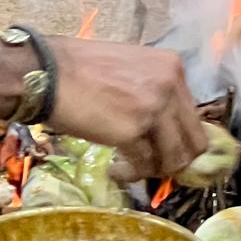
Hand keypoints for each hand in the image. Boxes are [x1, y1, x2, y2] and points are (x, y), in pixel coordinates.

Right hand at [45, 38, 205, 179]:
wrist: (47, 73)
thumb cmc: (79, 67)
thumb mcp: (130, 68)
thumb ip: (152, 91)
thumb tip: (162, 125)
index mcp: (172, 67)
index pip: (192, 115)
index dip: (178, 138)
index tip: (161, 149)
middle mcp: (171, 85)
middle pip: (194, 141)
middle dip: (174, 160)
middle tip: (152, 165)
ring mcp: (155, 108)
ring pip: (174, 158)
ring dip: (153, 169)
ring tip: (128, 166)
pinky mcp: (134, 131)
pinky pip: (144, 165)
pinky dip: (131, 173)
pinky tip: (114, 168)